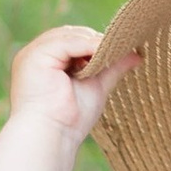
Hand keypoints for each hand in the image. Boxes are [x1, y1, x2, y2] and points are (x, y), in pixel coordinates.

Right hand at [7, 23, 138, 140]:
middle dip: (94, 41)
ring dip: (92, 42)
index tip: (119, 50)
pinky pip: (66, 42)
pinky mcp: (35, 56)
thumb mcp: (95, 88)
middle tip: (118, 49)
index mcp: (46, 62)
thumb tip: (137, 55)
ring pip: (69, 35)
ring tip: (111, 53)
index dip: (94, 44)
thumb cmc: (69, 120)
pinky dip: (86, 45)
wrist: (52, 136)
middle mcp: (36, 55)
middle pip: (70, 34)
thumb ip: (112, 69)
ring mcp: (32, 54)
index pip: (73, 41)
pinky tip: (101, 52)